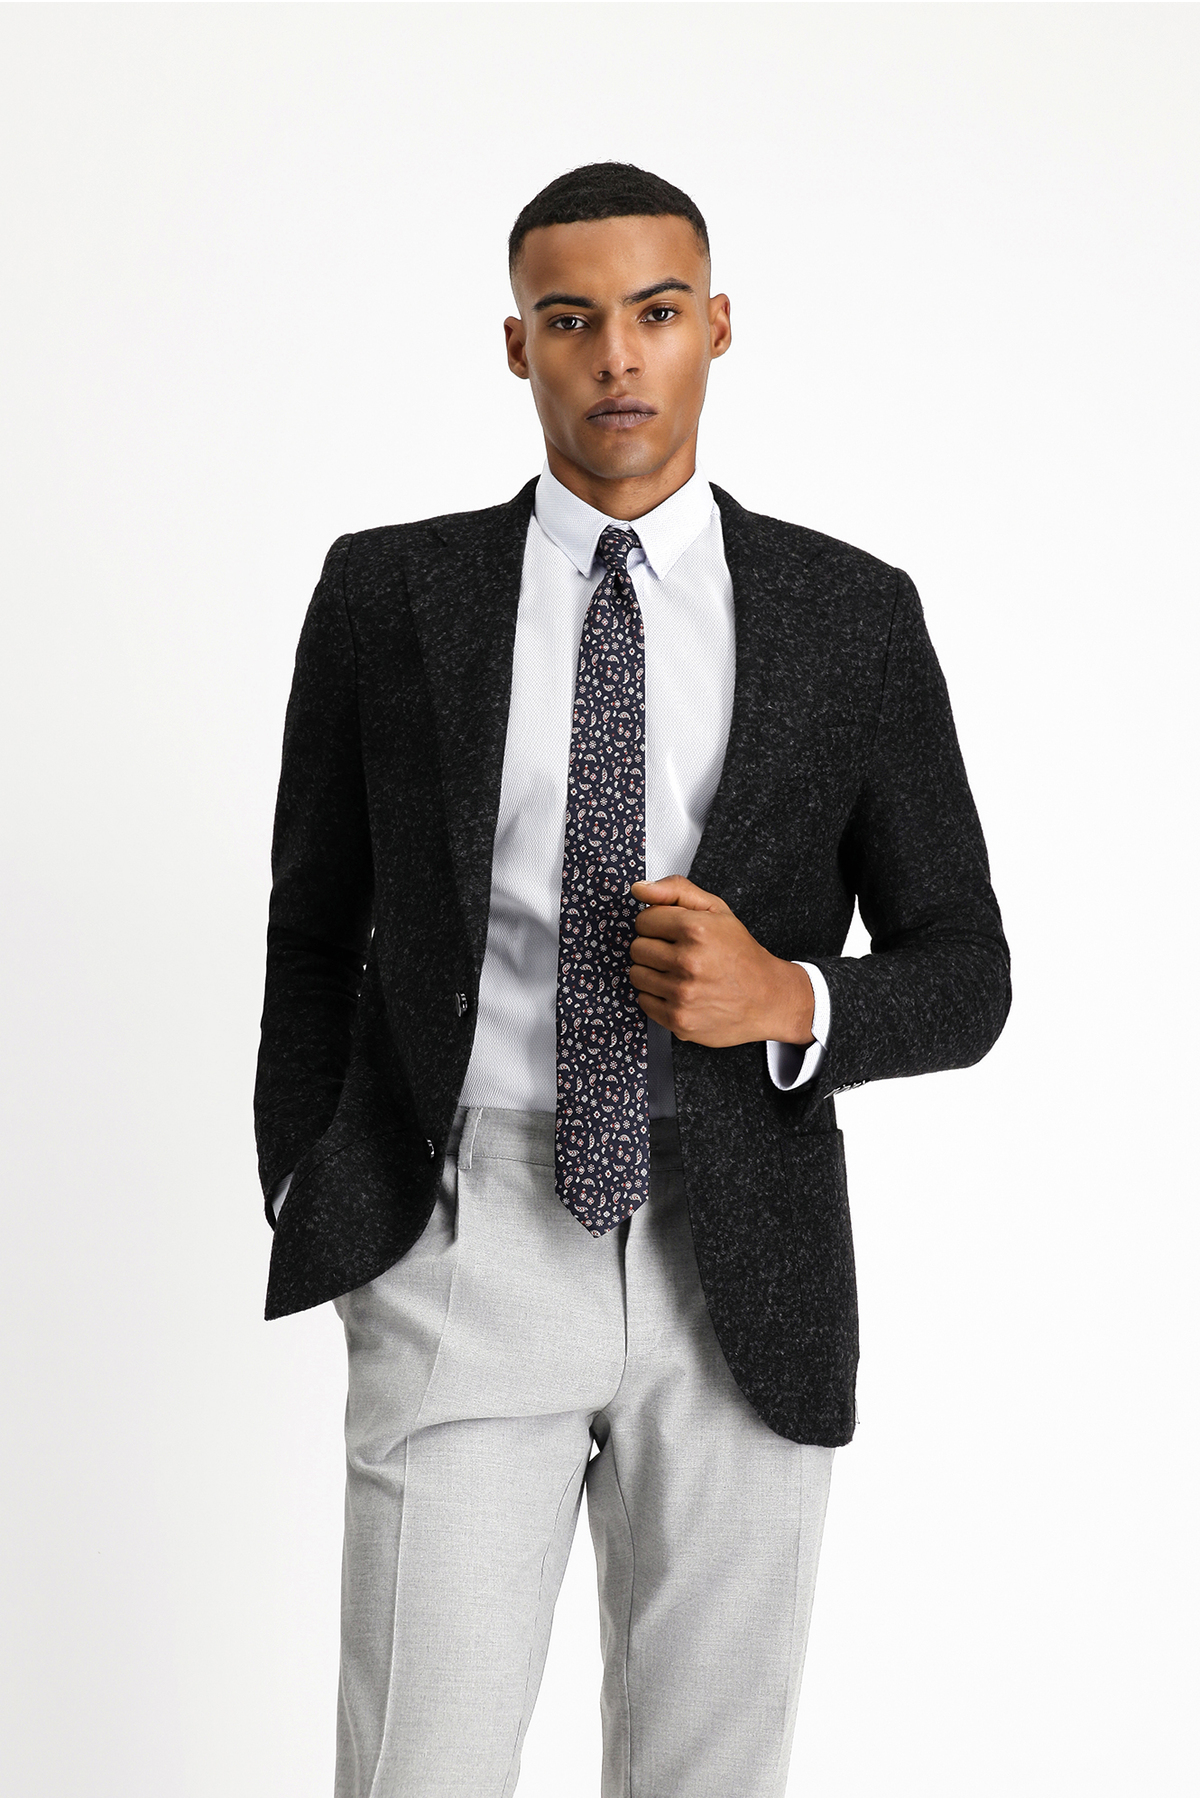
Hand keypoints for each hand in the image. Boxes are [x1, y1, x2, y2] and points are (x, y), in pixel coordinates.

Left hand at [628, 874, 814, 1047]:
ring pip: (636, 975)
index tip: (671, 932)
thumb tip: (639, 889)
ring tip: (678, 973)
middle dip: (654, 948)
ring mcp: (682, 994)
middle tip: (677, 953)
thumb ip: (676, 890)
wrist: (768, 998)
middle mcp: (688, 962)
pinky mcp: (678, 1019)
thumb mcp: (717, 910)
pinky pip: (643, 1001)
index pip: (643, 921)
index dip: (657, 924)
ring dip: (652, 973)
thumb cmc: (741, 954)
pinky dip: (657, 996)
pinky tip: (679, 991)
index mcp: (696, 930)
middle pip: (637, 948)